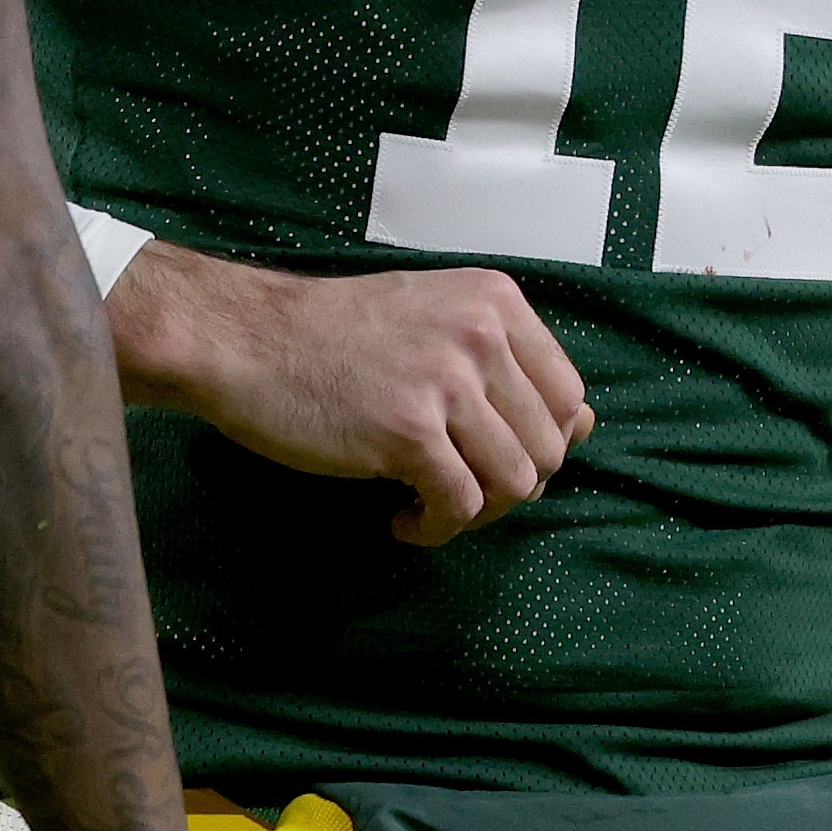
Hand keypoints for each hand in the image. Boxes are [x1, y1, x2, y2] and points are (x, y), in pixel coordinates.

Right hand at [110, 246, 591, 543]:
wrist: (246, 340)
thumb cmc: (333, 335)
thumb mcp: (433, 319)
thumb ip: (504, 363)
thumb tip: (585, 426)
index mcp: (495, 301)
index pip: (569, 395)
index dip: (539, 442)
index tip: (490, 455)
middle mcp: (482, 334)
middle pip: (548, 447)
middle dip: (508, 485)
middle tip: (455, 490)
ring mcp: (447, 382)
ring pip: (515, 483)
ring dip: (476, 512)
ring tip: (429, 507)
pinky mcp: (408, 431)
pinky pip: (460, 506)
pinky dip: (436, 528)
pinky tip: (400, 519)